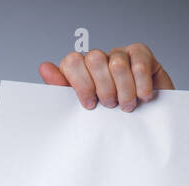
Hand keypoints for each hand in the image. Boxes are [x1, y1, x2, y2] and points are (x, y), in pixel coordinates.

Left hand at [38, 42, 174, 110]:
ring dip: (124, 91)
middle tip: (110, 105)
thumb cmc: (111, 122)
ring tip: (127, 106)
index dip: (81, 84)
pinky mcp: (140, 55)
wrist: (144, 128)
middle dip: (103, 88)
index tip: (90, 104)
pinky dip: (141, 85)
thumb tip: (44, 67)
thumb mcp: (83, 113)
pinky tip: (143, 96)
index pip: (71, 62)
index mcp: (80, 73)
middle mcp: (98, 61)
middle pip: (94, 58)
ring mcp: (119, 54)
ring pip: (116, 63)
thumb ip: (63, 91)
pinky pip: (138, 63)